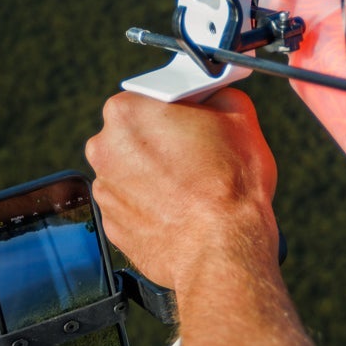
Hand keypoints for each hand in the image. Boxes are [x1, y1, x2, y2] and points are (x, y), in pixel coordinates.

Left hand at [86, 89, 279, 295]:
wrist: (223, 250)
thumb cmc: (230, 187)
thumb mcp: (240, 116)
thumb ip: (217, 95)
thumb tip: (212, 95)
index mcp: (128, 110)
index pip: (152, 96)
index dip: (177, 109)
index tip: (193, 120)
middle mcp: (105, 147)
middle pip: (136, 133)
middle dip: (163, 141)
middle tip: (197, 156)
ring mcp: (105, 188)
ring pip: (132, 170)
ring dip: (155, 175)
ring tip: (191, 189)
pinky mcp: (112, 223)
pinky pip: (132, 204)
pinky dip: (151, 205)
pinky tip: (180, 210)